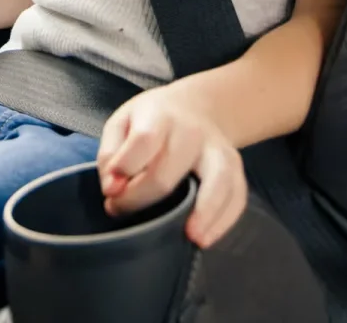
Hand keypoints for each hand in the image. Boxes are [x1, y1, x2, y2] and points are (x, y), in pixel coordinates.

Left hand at [97, 85, 246, 248]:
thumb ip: (111, 152)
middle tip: (119, 210)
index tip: (109, 191)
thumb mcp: (122, 123)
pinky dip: (225, 220)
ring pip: (218, 180)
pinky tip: (206, 238)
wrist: (196, 108)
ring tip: (191, 237)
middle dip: (140, 198)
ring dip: (205, 212)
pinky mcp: (235, 168)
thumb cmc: (152, 121)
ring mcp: (217, 149)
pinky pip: (237, 195)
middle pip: (169, 171)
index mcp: (160, 115)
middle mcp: (192, 131)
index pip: (144, 140)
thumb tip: (112, 187)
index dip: (124, 167)